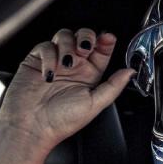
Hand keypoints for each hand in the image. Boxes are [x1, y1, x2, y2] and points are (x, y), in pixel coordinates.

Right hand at [0, 28, 134, 149]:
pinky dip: (48, 56)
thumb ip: (114, 86)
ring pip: (64, 36)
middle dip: (86, 37)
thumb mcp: (95, 104)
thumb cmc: (60, 121)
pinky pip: (45, 46)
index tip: (108, 38)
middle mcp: (73, 67)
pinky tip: (49, 73)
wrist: (31, 127)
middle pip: (83, 37)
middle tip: (84, 49)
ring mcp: (55, 62)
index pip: (101, 50)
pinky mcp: (36, 61)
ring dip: (67, 46)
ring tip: (66, 64)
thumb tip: (131, 72)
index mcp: (89, 75)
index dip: (105, 41)